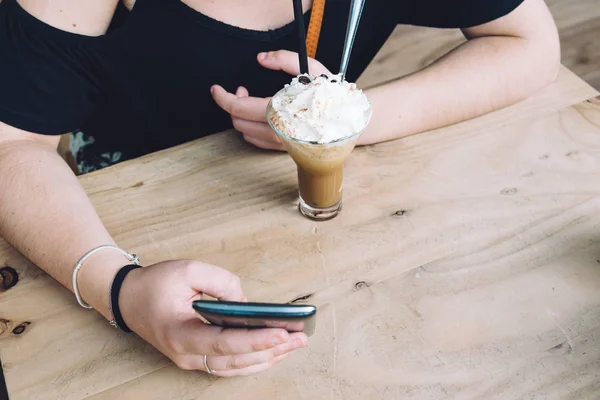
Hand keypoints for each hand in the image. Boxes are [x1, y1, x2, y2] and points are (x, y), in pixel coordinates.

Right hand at [119, 260, 307, 376]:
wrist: (128, 299)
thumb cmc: (154, 284)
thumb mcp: (187, 269)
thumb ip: (221, 282)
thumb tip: (246, 302)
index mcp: (180, 334)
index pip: (225, 342)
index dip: (256, 340)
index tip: (282, 334)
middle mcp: (186, 355)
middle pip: (236, 360)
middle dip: (271, 350)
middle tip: (300, 338)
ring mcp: (191, 360)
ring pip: (235, 367)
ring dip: (267, 357)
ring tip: (294, 344)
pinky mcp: (197, 357)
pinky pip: (229, 365)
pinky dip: (253, 359)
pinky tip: (273, 352)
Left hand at [211, 50, 330, 150]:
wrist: (348, 121)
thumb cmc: (330, 95)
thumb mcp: (311, 68)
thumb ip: (284, 59)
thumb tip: (261, 59)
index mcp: (280, 111)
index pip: (239, 108)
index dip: (223, 98)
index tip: (215, 88)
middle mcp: (278, 132)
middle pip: (238, 122)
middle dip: (232, 104)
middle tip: (241, 89)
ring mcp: (280, 144)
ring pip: (245, 133)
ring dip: (241, 116)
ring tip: (251, 99)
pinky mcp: (283, 149)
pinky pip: (256, 141)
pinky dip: (250, 126)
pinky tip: (259, 115)